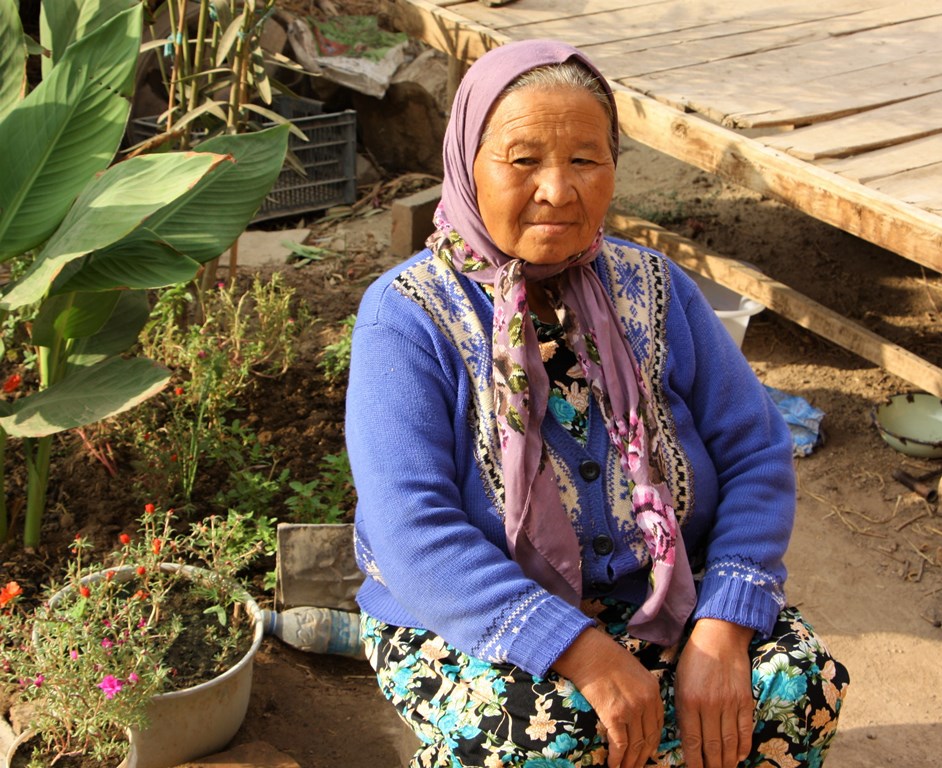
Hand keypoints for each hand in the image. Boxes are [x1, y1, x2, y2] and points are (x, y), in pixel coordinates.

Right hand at [553, 627, 663, 767]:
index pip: (658, 724)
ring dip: (630, 763)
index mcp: (653, 690)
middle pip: (649, 739)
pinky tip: (613, 766)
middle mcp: (646, 702)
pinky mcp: (614, 716)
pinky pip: (619, 745)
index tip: (647, 753)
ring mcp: (631, 710)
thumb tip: (635, 708)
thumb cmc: (605, 656)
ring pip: (636, 746)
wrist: (589, 651)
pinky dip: (617, 759)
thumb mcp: (633, 669)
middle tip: (636, 767)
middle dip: (642, 758)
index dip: (652, 742)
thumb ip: (640, 689)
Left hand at [675, 619, 754, 767]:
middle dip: (712, 766)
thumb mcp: (680, 683)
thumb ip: (683, 710)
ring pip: (729, 742)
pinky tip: (739, 757)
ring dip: (727, 761)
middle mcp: (709, 705)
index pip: (692, 741)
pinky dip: (743, 747)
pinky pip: (745, 730)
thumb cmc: (694, 660)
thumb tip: (688, 739)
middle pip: (712, 746)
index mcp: (688, 701)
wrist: (719, 637)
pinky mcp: (745, 700)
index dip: (694, 762)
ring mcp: (729, 703)